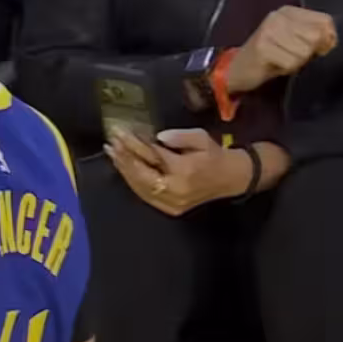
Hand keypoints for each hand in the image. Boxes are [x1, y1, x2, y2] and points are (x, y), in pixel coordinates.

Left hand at [104, 128, 251, 215]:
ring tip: (112, 154)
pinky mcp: (169, 208)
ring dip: (123, 170)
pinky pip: (144, 195)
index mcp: (184, 171)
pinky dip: (132, 181)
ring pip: (139, 187)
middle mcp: (175, 190)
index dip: (133, 144)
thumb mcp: (201, 138)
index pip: (152, 156)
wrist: (232, 178)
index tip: (120, 132)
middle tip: (110, 144)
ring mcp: (171, 202)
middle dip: (123, 158)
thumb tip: (157, 137)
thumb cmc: (215, 155)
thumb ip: (179, 137)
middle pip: (140, 174)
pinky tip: (123, 169)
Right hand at [227, 6, 335, 93]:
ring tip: (282, 59)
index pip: (325, 21)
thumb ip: (315, 35)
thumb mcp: (294, 40)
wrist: (237, 69)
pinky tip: (274, 65)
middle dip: (309, 52)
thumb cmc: (270, 56)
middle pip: (316, 36)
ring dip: (297, 62)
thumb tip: (330, 40)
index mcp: (288, 11)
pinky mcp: (262, 47)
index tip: (315, 49)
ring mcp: (269, 31)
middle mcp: (277, 16)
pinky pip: (291, 62)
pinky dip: (287, 69)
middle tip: (293, 55)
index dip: (327, 39)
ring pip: (304, 51)